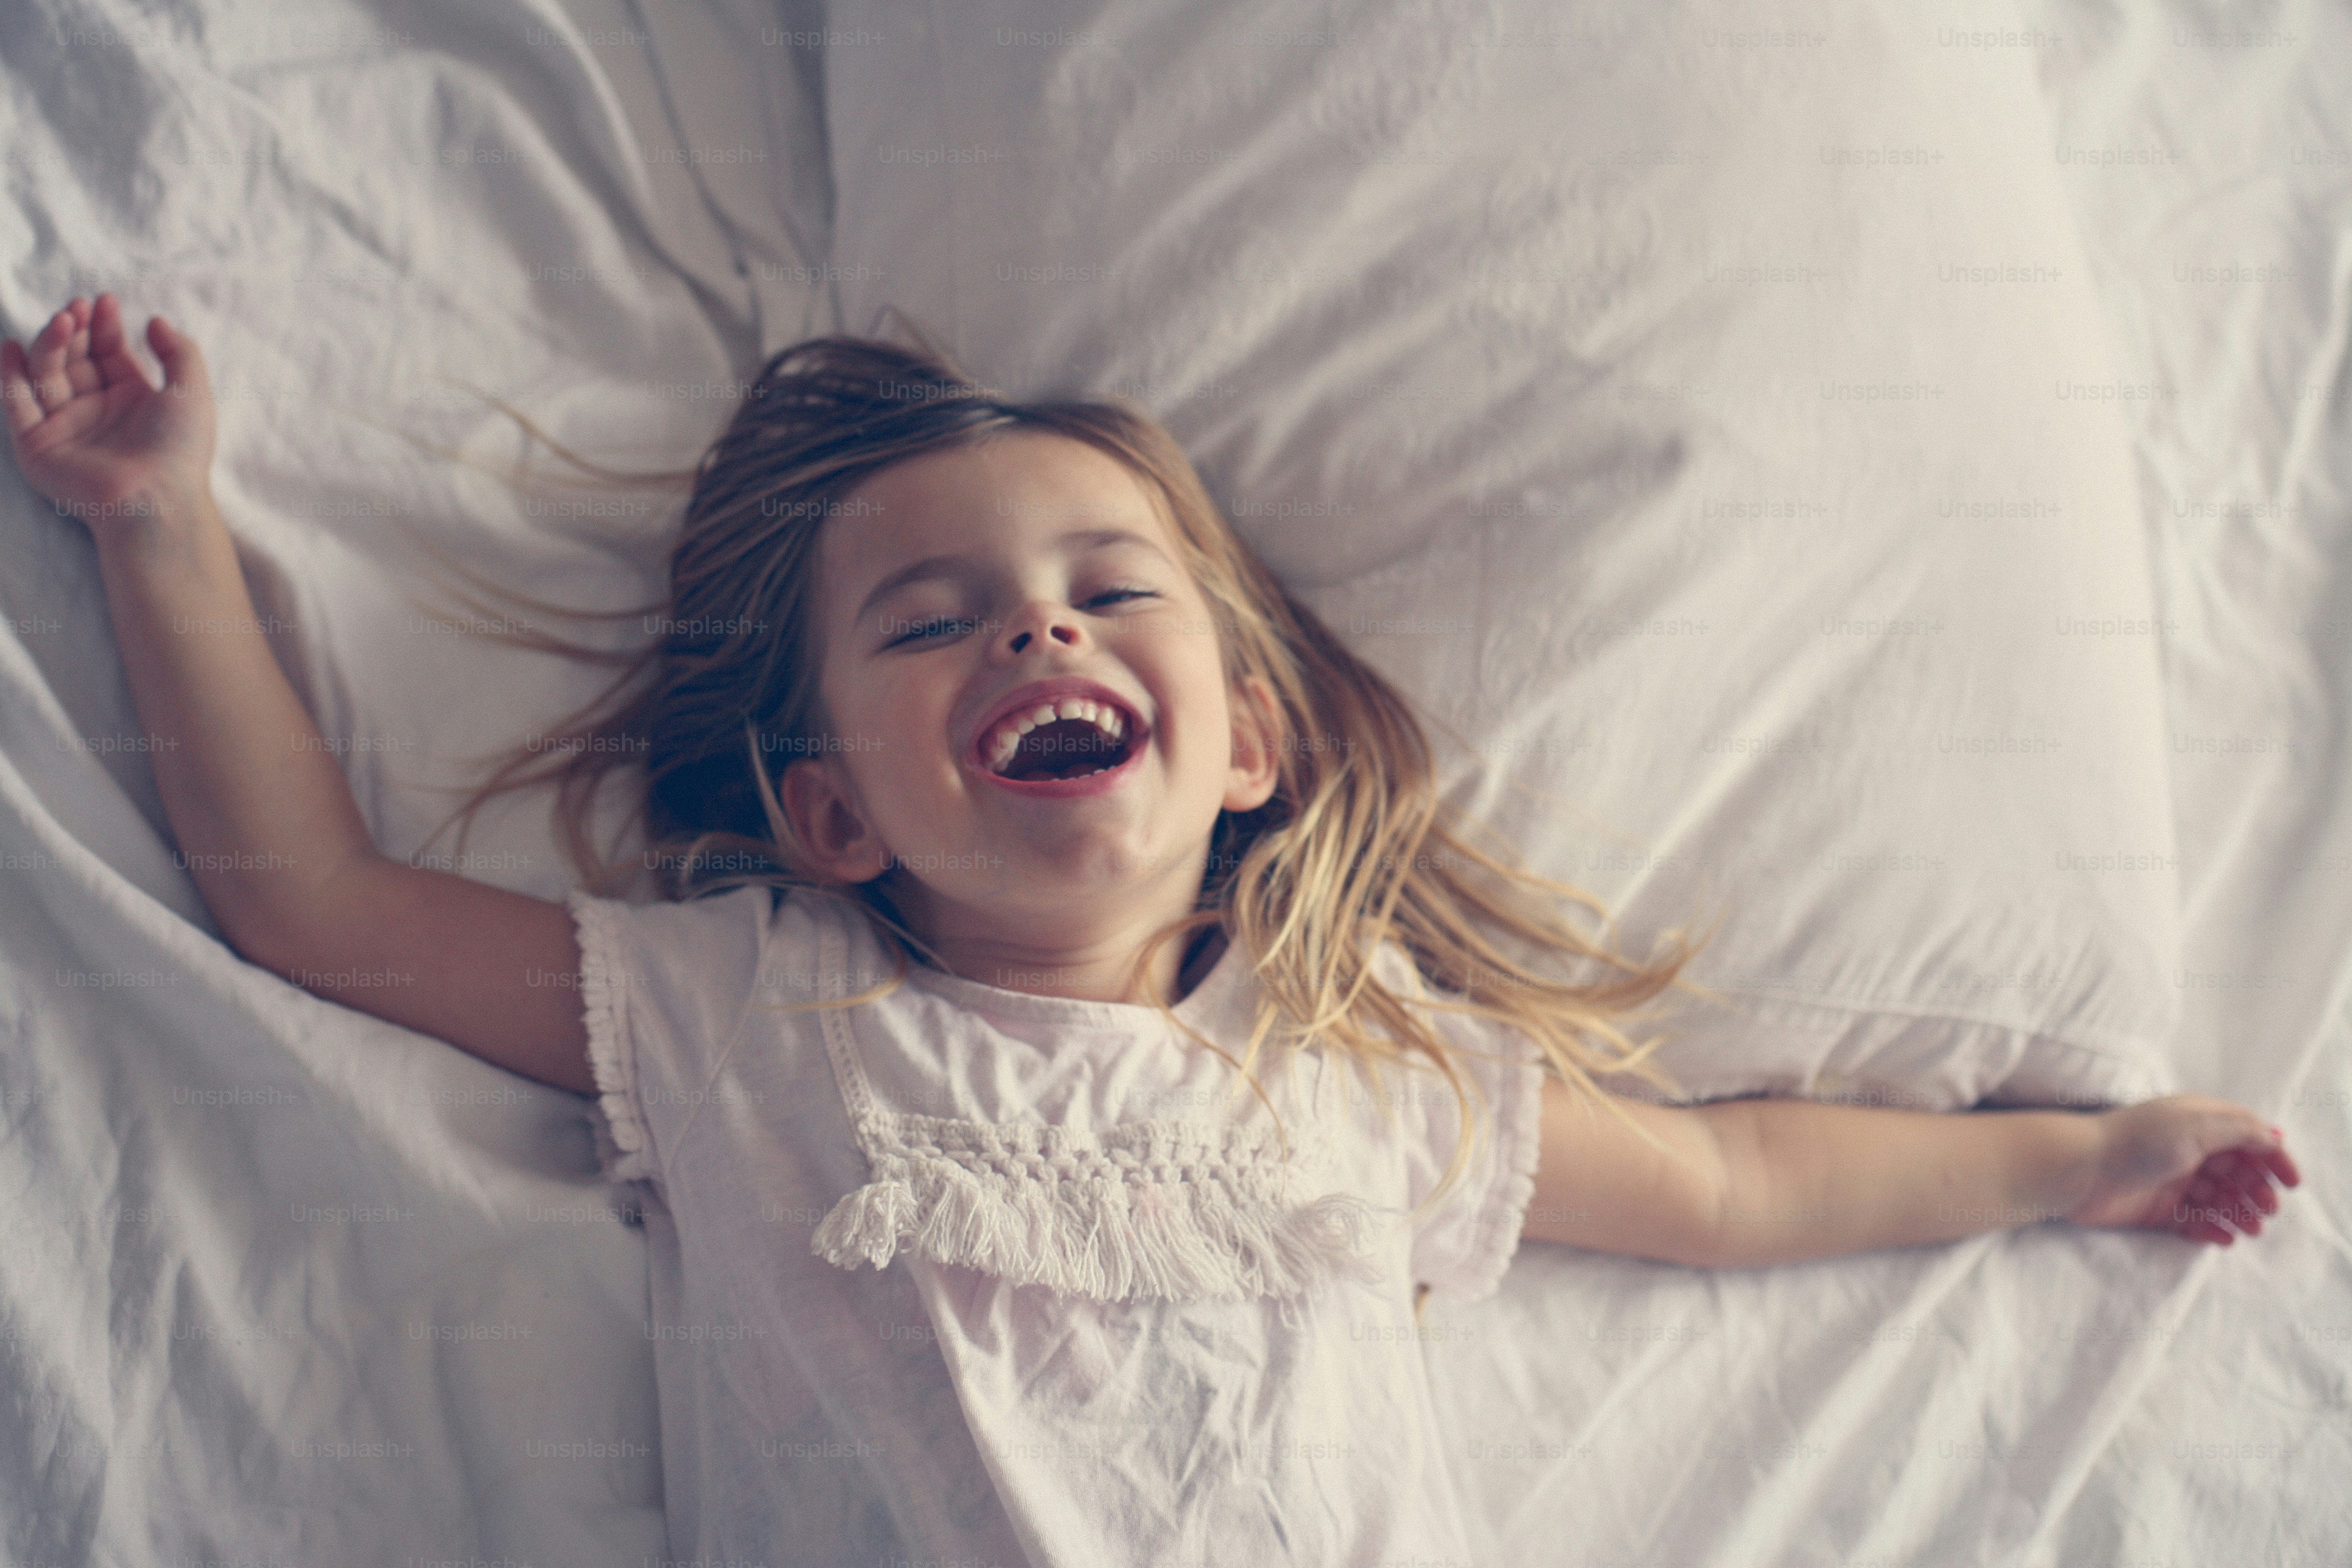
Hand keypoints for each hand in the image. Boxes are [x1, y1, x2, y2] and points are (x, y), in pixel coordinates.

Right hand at [1, 293, 216, 532]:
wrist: (156, 499)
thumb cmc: (179, 450)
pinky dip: (10, 377)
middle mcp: (96, 411)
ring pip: (47, 375)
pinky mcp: (38, 447)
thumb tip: (155, 320)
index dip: (105, 326)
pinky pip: (16, 407)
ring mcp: (65, 427)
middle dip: (76, 330)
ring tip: (64, 321)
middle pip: (75, 359)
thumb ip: (179, 353)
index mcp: (131, 399)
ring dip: (50, 344)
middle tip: (78, 309)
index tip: (103, 301)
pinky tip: (11, 348)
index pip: (109, 353)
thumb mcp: (191, 393)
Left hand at [2065, 1093, 2299, 1244]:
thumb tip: (2273, 1137)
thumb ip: (2240, 1130)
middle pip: (2237, 1171)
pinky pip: (2194, 1221)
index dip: (2273, 1158)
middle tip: (2266, 1209)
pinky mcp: (2156, 1209)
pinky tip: (2224, 1237)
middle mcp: (2187, 1149)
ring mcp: (2172, 1180)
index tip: (2293, 1183)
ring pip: (2219, 1198)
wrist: (2079, 1170)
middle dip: (2257, 1190)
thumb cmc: (2138, 1142)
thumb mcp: (2196, 1125)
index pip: (2247, 1138)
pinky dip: (2212, 1229)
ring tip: (2251, 1229)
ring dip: (2240, 1213)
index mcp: (2197, 1122)